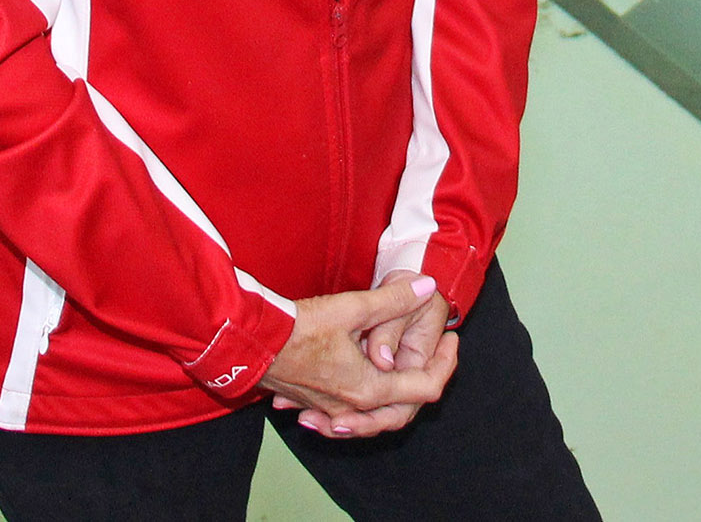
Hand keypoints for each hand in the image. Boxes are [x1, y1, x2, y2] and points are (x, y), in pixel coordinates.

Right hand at [260, 276, 459, 438]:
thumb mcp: (352, 308)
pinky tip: (364, 379)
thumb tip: (427, 287)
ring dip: (396, 394)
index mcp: (367, 389)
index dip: (445, 363)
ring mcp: (329, 409)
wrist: (248, 343)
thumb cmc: (298, 328)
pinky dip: (365, 400)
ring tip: (409, 365)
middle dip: (426, 379)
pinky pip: (348, 411)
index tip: (452, 339)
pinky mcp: (311, 403)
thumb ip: (394, 299)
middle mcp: (351, 407)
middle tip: (438, 352)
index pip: (425, 388)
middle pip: (403, 408)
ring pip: (375, 413)